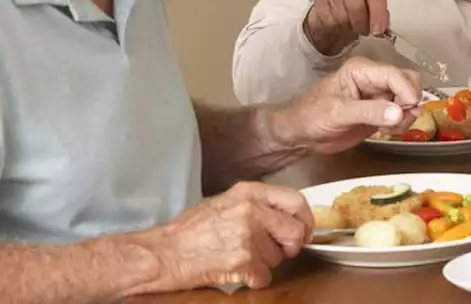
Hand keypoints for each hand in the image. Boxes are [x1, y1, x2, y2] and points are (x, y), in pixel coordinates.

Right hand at [142, 181, 313, 290]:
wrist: (163, 253)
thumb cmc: (189, 230)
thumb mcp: (224, 202)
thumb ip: (256, 204)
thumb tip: (285, 216)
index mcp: (249, 193)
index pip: (296, 201)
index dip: (305, 220)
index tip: (304, 231)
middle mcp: (252, 211)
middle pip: (296, 232)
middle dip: (290, 247)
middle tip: (276, 251)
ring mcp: (249, 236)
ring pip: (279, 258)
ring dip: (264, 263)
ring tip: (239, 257)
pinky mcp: (244, 261)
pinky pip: (265, 276)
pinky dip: (254, 279)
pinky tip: (236, 271)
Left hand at [271, 57, 421, 153]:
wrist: (301, 134)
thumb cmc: (312, 116)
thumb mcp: (338, 113)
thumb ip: (369, 112)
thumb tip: (398, 112)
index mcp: (363, 70)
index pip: (396, 75)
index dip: (407, 91)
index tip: (408, 109)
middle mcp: (375, 79)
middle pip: (409, 83)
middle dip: (409, 102)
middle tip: (397, 120)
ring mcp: (379, 96)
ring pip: (409, 100)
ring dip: (405, 116)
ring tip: (386, 128)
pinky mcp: (381, 111)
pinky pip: (403, 114)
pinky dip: (400, 124)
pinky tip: (383, 131)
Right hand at [303, 0, 388, 54]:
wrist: (337, 9)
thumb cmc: (361, 8)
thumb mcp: (375, 9)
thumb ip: (382, 17)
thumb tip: (383, 31)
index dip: (378, 16)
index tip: (378, 32)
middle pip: (356, 6)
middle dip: (362, 24)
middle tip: (364, 31)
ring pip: (342, 15)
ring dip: (349, 26)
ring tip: (352, 26)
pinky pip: (329, 20)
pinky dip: (336, 27)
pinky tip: (340, 24)